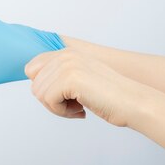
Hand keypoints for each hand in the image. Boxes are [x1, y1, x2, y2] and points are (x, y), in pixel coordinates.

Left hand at [25, 48, 142, 126]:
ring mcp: (67, 64)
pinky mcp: (70, 78)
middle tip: (73, 106)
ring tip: (79, 107)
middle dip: (51, 101)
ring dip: (58, 108)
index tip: (63, 96)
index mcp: (66, 52)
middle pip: (34, 85)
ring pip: (39, 94)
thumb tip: (35, 86)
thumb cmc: (109, 96)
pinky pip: (48, 101)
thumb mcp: (80, 79)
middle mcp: (65, 54)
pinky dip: (62, 112)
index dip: (43, 88)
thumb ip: (59, 76)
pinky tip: (81, 110)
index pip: (31, 68)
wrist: (133, 102)